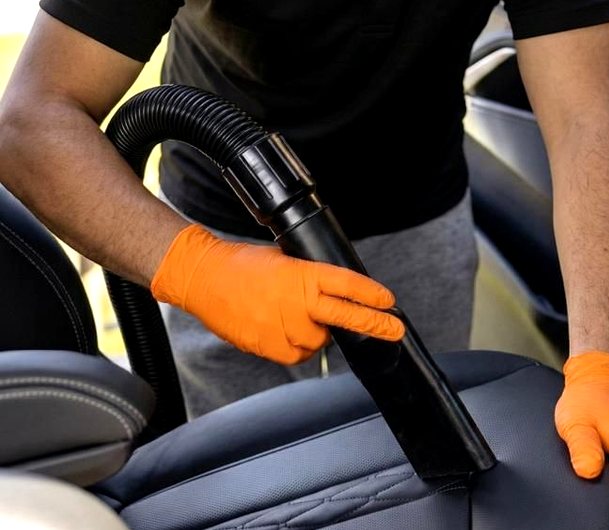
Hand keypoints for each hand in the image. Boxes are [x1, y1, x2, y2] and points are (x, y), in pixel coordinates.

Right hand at [151, 224, 404, 363]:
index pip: (347, 284)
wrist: (203, 279)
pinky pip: (299, 355)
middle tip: (395, 329)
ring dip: (317, 333)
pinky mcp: (269, 346)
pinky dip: (299, 347)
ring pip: (320, 341)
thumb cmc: (242, 266)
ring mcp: (283, 326)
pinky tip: (284, 331)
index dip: (371, 294)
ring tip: (294, 317)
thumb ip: (309, 275)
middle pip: (346, 316)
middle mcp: (296, 301)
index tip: (388, 301)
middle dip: (375, 324)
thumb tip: (334, 289)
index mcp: (302, 274)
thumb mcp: (284, 259)